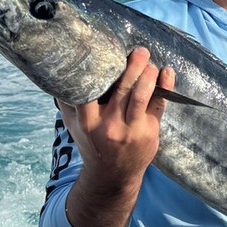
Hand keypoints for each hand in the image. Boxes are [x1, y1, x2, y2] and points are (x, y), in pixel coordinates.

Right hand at [58, 47, 173, 226]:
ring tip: (150, 61)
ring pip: (142, 95)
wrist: (113, 175)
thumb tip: (59, 73)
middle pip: (122, 89)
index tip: (104, 53)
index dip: (97, 72)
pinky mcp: (149, 132)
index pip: (89, 93)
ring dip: (148, 74)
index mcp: (88, 122)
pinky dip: (166, 86)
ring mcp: (131, 129)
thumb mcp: (74, 125)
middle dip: (132, 66)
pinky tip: (167, 72)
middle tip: (139, 51)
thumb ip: (68, 102)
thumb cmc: (93, 142)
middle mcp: (109, 125)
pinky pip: (159, 105)